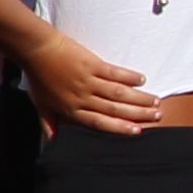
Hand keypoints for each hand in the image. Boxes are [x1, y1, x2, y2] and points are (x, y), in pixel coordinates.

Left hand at [30, 29, 160, 136]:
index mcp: (70, 109)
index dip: (119, 128)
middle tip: (157, 116)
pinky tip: (142, 80)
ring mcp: (87, 80)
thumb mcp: (40, 104)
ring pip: (119, 93)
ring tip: (156, 101)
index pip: (99, 122)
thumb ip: (49, 124)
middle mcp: (81, 97)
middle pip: (114, 109)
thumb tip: (53, 141)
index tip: (137, 131)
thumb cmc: (37, 78)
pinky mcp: (92, 64)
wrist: (35, 50)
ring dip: (139, 98)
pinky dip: (129, 77)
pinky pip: (115, 73)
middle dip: (138, 114)